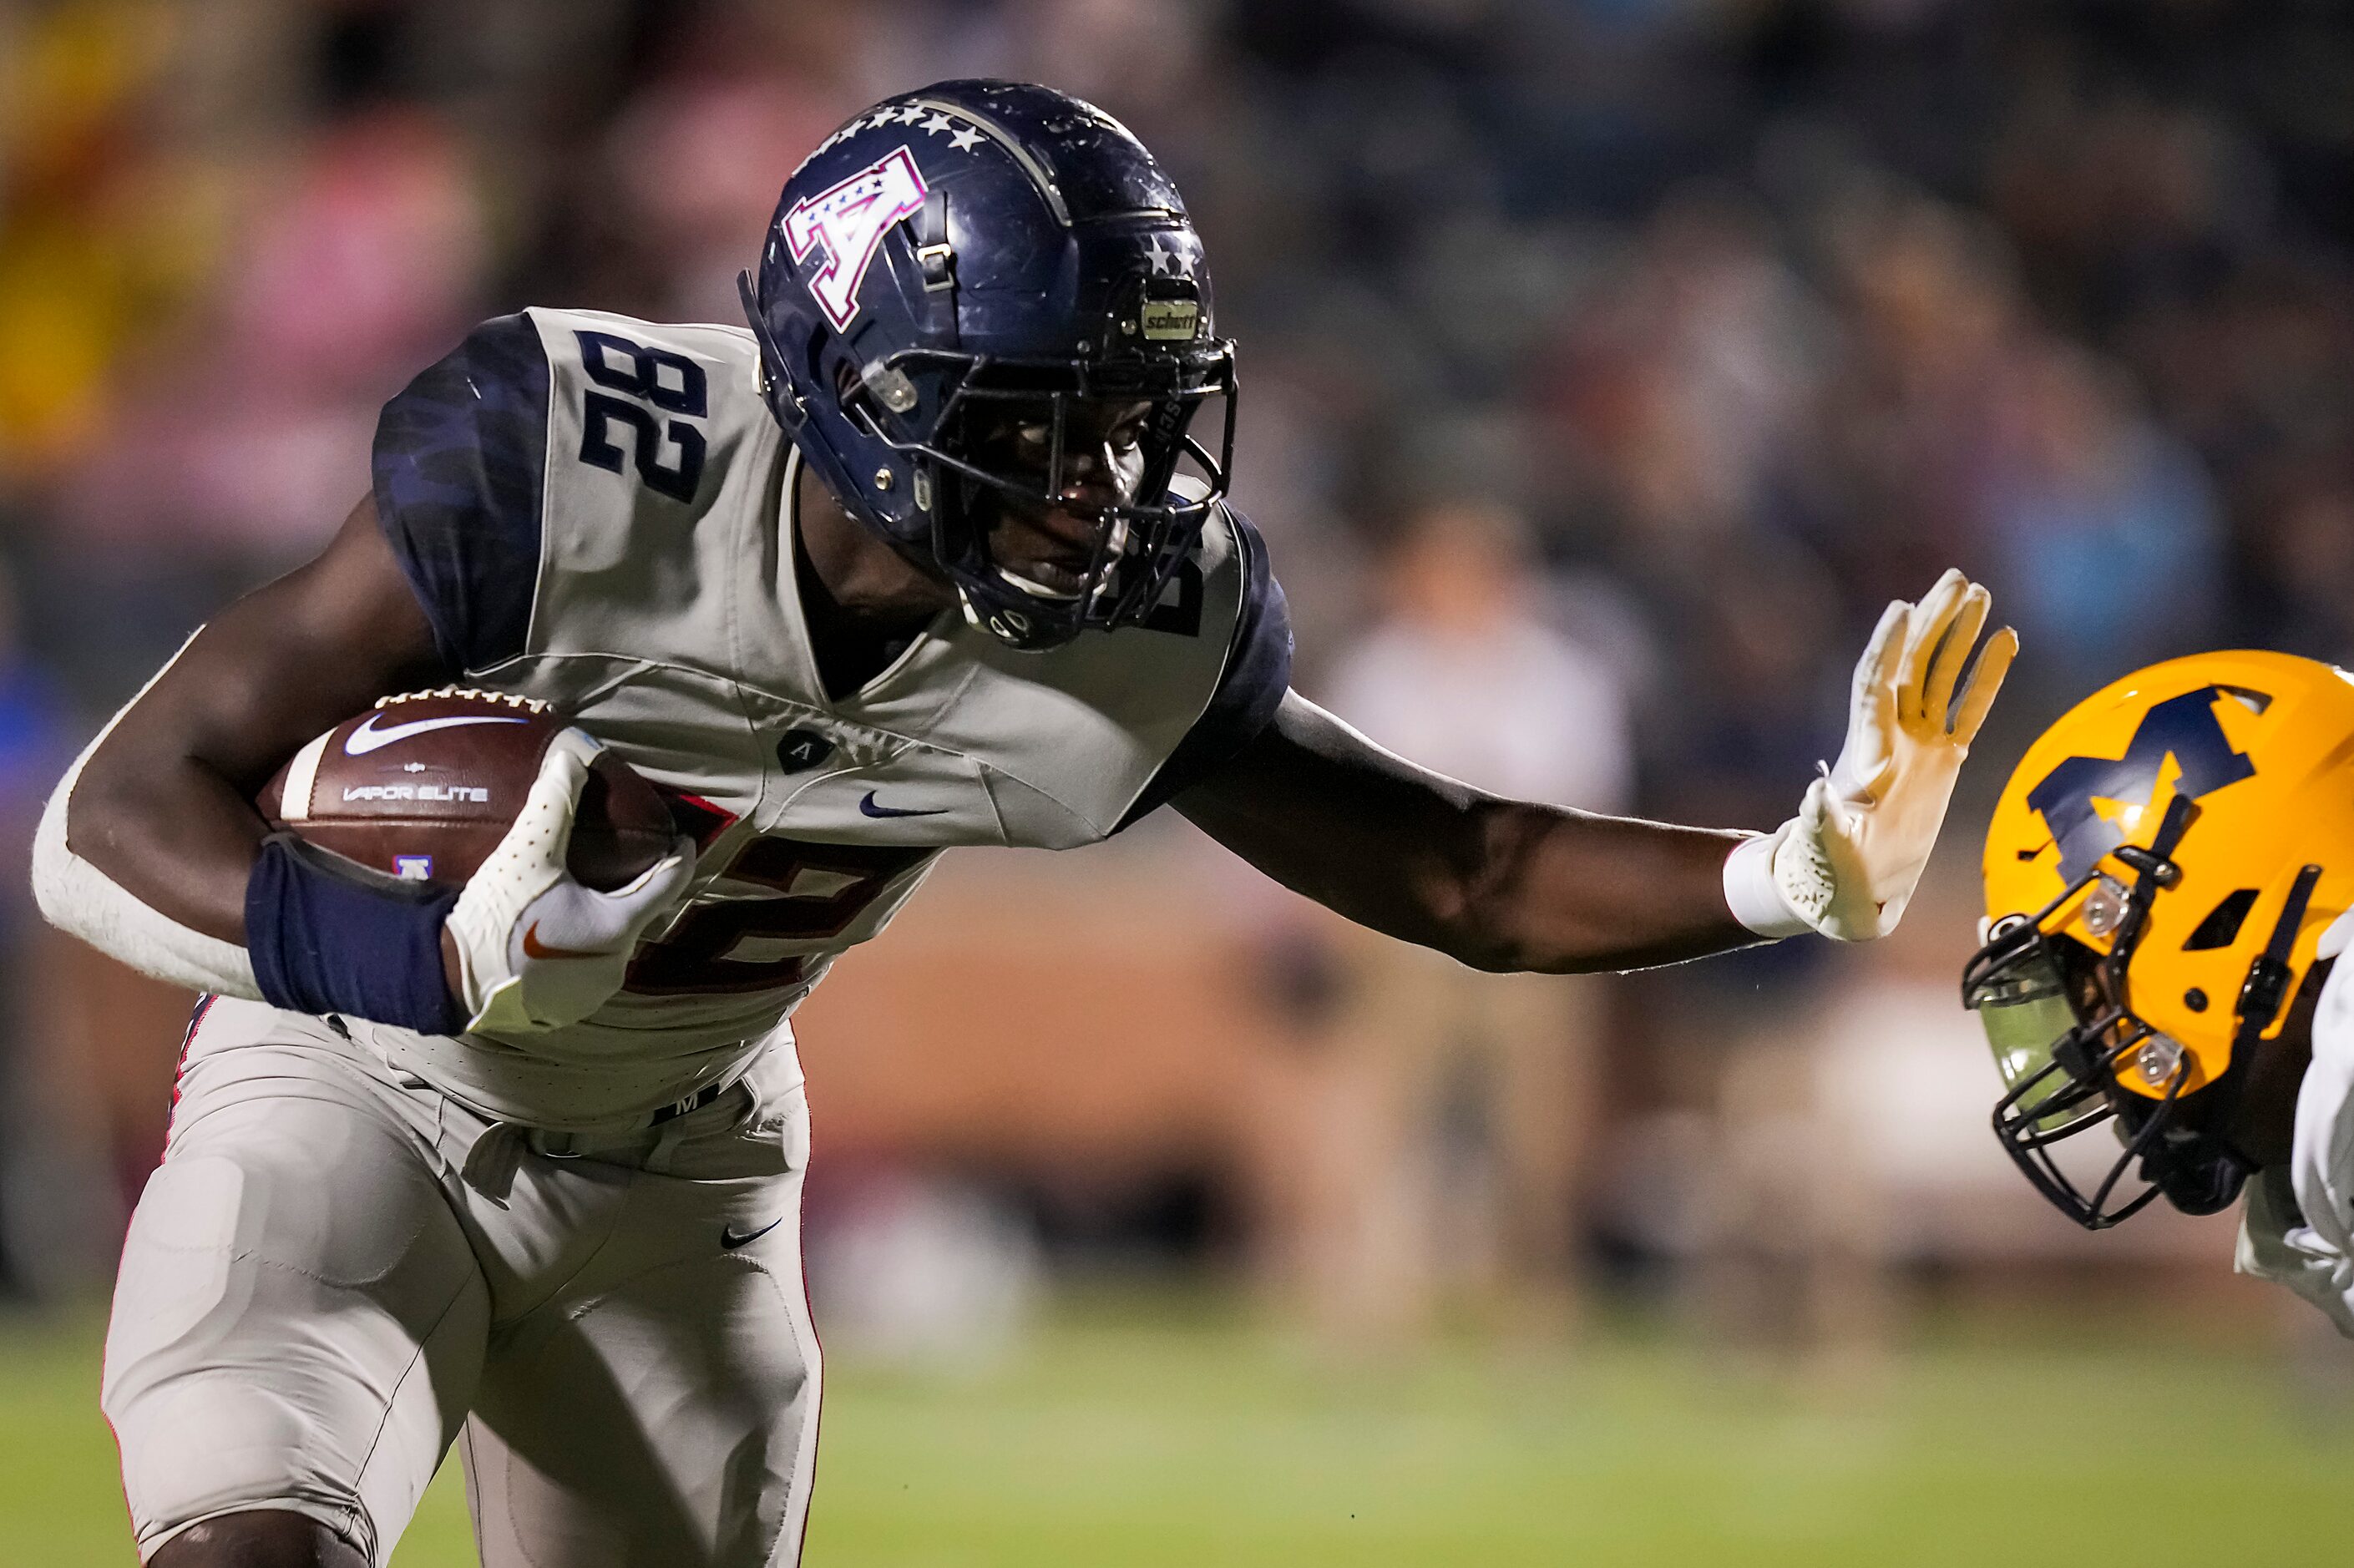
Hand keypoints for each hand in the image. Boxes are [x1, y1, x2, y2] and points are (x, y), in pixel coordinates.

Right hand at [443, 729, 694, 1032]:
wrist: (447, 977)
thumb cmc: (495, 917)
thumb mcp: (526, 854)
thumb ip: (553, 804)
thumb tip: (571, 756)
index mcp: (616, 928)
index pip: (666, 885)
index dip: (678, 858)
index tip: (683, 839)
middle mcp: (614, 967)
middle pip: (633, 916)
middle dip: (626, 890)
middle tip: (611, 863)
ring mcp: (590, 994)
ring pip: (608, 946)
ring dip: (599, 921)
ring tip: (581, 895)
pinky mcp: (565, 1011)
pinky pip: (583, 971)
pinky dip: (577, 949)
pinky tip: (559, 931)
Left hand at [1727, 569, 2016, 941]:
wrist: (1849, 888)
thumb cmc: (1829, 870)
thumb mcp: (1820, 846)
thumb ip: (1818, 821)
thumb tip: (1815, 794)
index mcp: (1863, 750)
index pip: (1876, 685)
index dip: (1889, 647)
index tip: (1904, 607)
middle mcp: (1890, 736)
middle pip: (1912, 664)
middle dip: (1933, 621)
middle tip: (1956, 578)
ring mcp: (1918, 745)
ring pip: (1942, 677)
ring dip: (1959, 635)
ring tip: (1979, 593)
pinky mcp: (1943, 761)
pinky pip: (1969, 709)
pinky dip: (1987, 677)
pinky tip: (2005, 640)